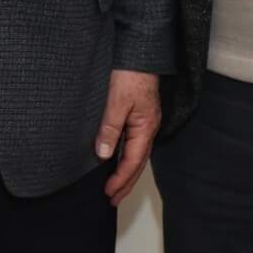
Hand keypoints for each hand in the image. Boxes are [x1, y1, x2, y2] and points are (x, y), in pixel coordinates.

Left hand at [97, 70, 160, 202]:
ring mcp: (144, 123)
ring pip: (136, 155)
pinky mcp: (139, 117)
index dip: (120, 179)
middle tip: (112, 200)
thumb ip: (110, 128)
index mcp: (145, 128)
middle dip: (125, 183)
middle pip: (137, 163)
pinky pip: (133, 144)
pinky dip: (125, 158)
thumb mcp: (116, 102)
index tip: (108, 193)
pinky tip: (117, 162)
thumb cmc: (130, 75)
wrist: (140, 53)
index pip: (133, 161)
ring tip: (114, 188)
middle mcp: (148, 129)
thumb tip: (104, 155)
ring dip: (125, 173)